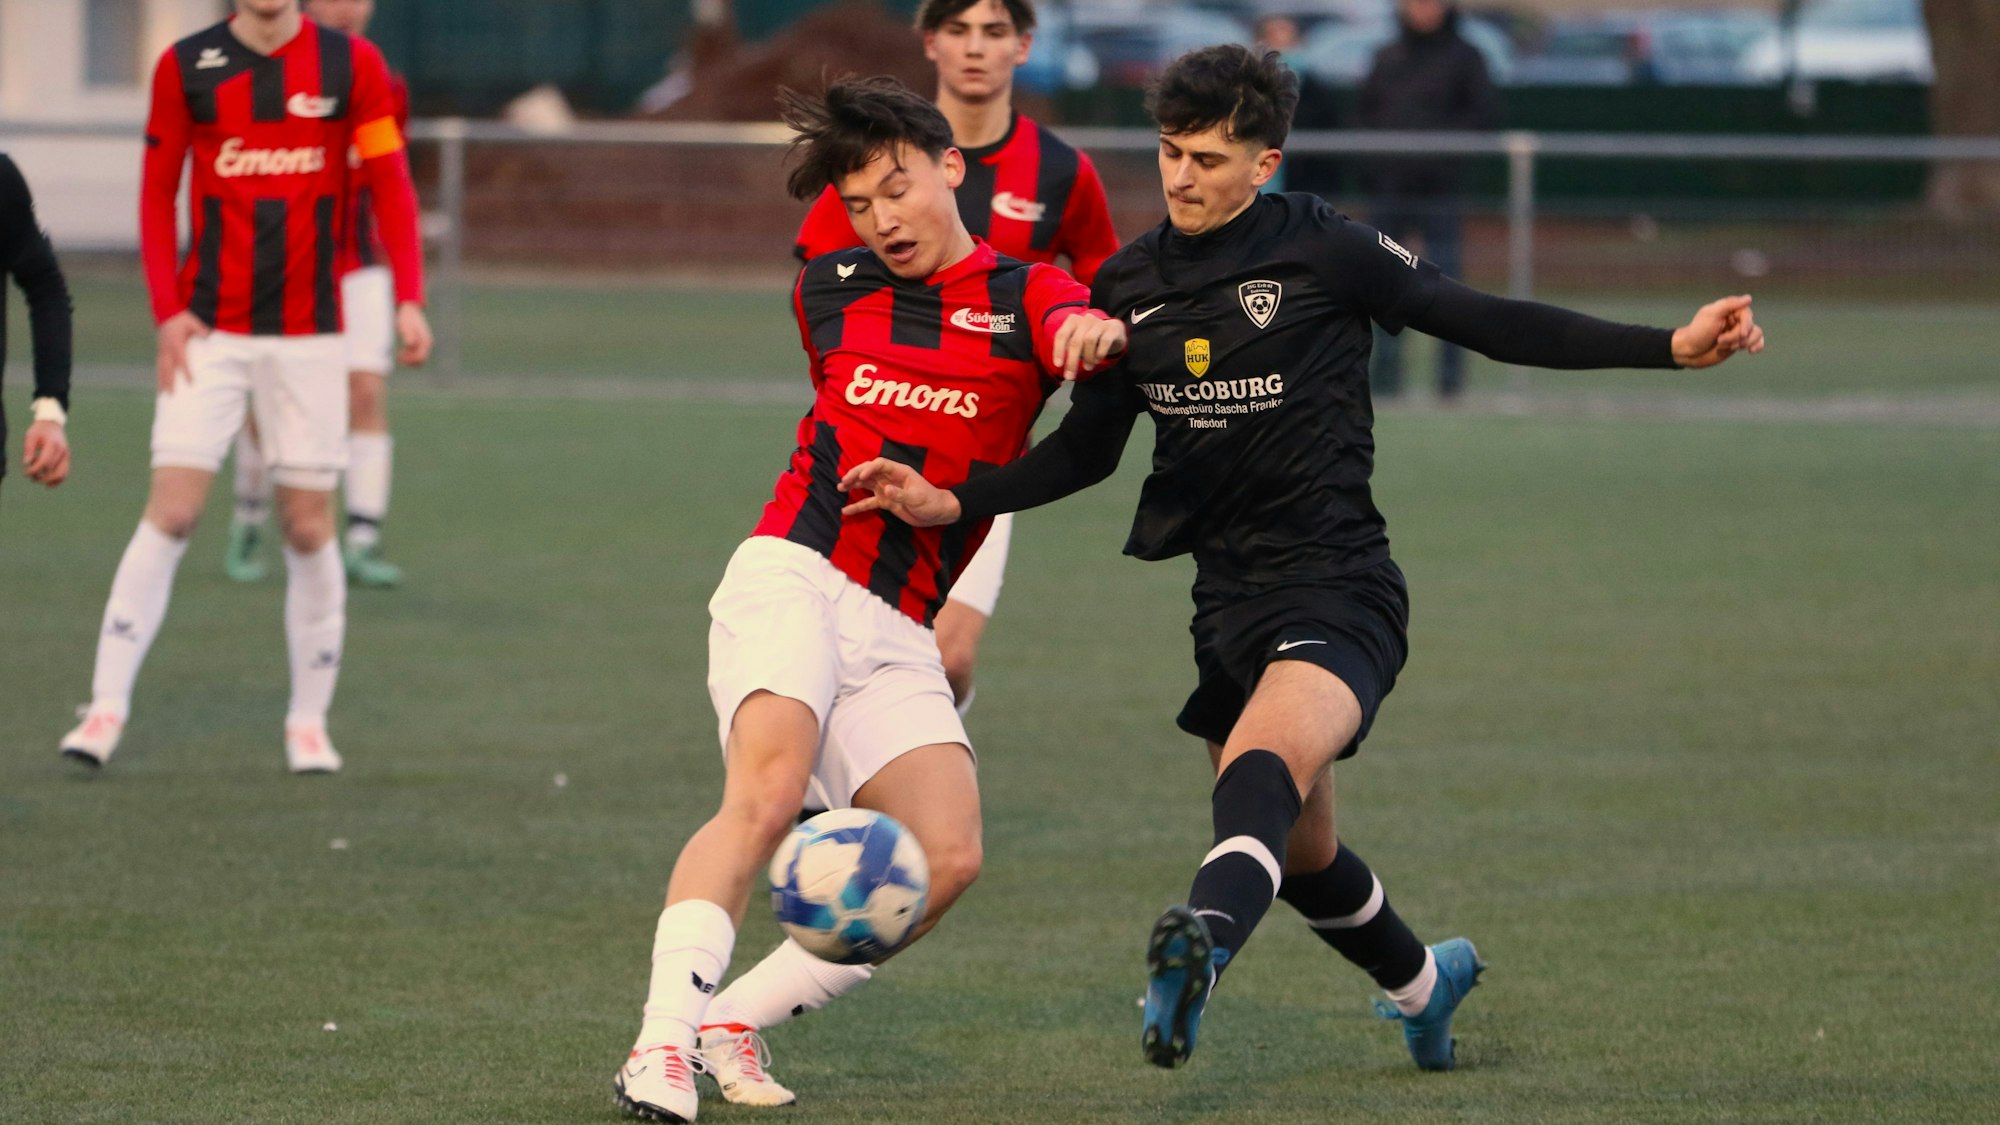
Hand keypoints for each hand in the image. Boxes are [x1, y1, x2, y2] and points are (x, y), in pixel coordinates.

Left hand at [22, 420, 69, 486]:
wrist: (53, 424)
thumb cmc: (40, 430)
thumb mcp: (31, 436)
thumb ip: (29, 450)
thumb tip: (27, 464)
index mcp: (53, 444)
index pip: (45, 462)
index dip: (35, 470)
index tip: (26, 472)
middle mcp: (62, 451)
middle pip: (53, 470)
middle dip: (41, 477)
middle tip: (31, 478)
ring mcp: (66, 455)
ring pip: (62, 474)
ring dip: (50, 481)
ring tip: (40, 481)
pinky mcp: (67, 459)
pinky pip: (65, 473)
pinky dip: (58, 481)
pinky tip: (49, 484)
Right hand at [156, 310, 209, 391]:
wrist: (166, 312)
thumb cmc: (182, 318)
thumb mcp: (192, 322)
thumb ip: (200, 329)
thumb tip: (208, 335)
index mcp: (176, 343)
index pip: (182, 361)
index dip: (186, 372)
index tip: (191, 382)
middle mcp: (167, 349)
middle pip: (168, 368)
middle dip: (170, 382)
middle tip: (172, 394)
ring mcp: (162, 350)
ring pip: (161, 368)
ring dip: (162, 381)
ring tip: (163, 393)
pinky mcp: (160, 350)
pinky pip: (159, 365)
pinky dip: (160, 375)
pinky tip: (161, 384)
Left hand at [395, 302, 433, 366]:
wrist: (409, 309)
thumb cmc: (406, 318)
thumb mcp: (405, 326)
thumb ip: (409, 335)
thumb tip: (410, 345)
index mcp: (425, 340)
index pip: (420, 357)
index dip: (410, 360)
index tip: (399, 356)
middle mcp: (427, 343)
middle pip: (421, 360)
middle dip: (410, 361)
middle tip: (399, 357)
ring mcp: (425, 343)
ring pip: (420, 358)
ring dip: (410, 360)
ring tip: (400, 356)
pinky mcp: (421, 342)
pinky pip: (418, 354)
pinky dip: (410, 356)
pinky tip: (402, 352)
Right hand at [838, 458, 960, 525]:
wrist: (937, 513)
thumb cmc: (930, 501)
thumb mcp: (917, 498)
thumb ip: (900, 494)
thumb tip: (885, 490)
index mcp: (899, 472)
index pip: (880, 464)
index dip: (868, 468)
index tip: (860, 477)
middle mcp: (890, 478)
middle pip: (869, 472)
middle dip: (856, 474)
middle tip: (844, 481)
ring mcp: (887, 490)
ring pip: (866, 484)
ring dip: (853, 485)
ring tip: (840, 487)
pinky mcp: (886, 502)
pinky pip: (869, 502)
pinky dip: (858, 505)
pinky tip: (846, 510)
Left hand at [1050, 312, 1126, 380]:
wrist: (1114, 332)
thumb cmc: (1091, 339)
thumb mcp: (1077, 342)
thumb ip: (1068, 349)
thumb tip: (1060, 365)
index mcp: (1073, 321)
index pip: (1062, 335)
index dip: (1058, 350)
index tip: (1058, 365)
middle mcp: (1085, 319)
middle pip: (1075, 341)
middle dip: (1072, 361)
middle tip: (1070, 376)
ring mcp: (1099, 322)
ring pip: (1089, 340)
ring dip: (1087, 357)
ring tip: (1088, 367)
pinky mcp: (1112, 328)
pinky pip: (1104, 341)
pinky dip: (1100, 353)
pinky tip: (1098, 360)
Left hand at [1672, 295, 1764, 368]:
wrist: (1688, 351)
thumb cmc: (1697, 332)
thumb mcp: (1711, 315)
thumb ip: (1729, 304)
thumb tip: (1749, 298)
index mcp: (1729, 309)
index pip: (1746, 313)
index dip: (1746, 324)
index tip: (1742, 333)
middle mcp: (1735, 319)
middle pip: (1750, 326)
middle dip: (1737, 336)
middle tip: (1720, 341)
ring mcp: (1737, 331)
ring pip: (1755, 334)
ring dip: (1742, 343)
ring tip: (1725, 347)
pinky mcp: (1738, 343)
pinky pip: (1756, 342)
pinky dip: (1757, 345)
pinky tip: (1752, 351)